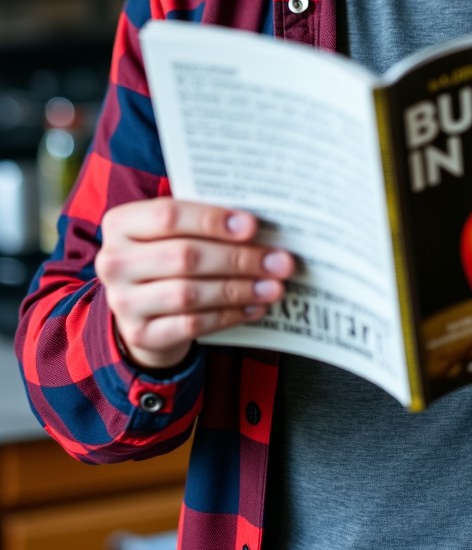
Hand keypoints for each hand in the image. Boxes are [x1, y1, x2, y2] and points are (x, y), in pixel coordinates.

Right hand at [96, 198, 293, 370]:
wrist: (140, 305)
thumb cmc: (168, 254)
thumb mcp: (176, 231)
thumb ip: (206, 222)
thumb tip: (259, 225)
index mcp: (121, 223)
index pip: (168, 215)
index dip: (213, 220)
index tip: (252, 225)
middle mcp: (114, 261)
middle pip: (184, 256)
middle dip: (238, 258)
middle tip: (279, 261)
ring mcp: (123, 301)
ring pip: (190, 294)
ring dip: (239, 289)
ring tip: (273, 286)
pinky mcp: (139, 334)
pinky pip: (191, 325)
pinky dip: (229, 315)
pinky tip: (255, 307)